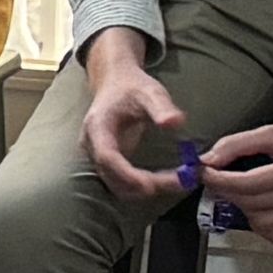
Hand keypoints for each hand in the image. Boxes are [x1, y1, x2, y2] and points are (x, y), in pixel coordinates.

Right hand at [75, 28, 187, 202]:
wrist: (115, 83)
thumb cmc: (132, 87)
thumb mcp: (150, 92)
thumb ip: (162, 107)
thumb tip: (175, 123)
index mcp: (98, 127)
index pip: (107, 157)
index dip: (126, 175)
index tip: (152, 185)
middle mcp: (92, 146)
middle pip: (112, 177)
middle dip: (144, 186)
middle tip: (181, 182)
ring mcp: (97, 156)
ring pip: (116, 184)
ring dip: (145, 189)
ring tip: (178, 182)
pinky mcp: (107, 162)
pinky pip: (121, 181)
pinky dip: (142, 186)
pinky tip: (165, 180)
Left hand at [199, 83, 272, 245]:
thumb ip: (237, 144)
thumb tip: (206, 160)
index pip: (245, 184)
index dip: (217, 180)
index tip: (202, 172)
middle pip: (250, 204)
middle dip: (226, 192)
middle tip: (219, 178)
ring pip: (262, 224)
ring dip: (243, 209)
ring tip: (243, 190)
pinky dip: (263, 225)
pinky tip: (261, 207)